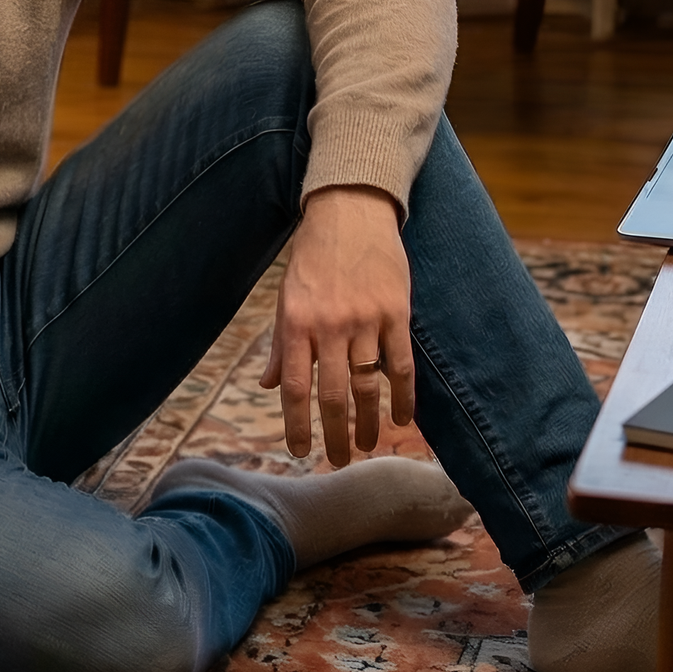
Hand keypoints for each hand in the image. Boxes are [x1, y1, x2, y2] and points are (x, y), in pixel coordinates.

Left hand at [260, 184, 414, 465]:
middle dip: (336, 435)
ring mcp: (366, 319)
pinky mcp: (396, 312)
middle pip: (333, 395)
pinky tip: (403, 419)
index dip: (297, 425)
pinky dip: (404, 397)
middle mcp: (330, 325)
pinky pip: (402, 364)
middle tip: (340, 461)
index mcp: (297, 323)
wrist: (350, 211)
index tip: (301, 452)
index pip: (296, 388)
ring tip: (370, 445)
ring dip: (370, 422)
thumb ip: (282, 345)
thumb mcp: (287, 297)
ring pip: (369, 385)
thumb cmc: (313, 257)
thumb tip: (268, 386)